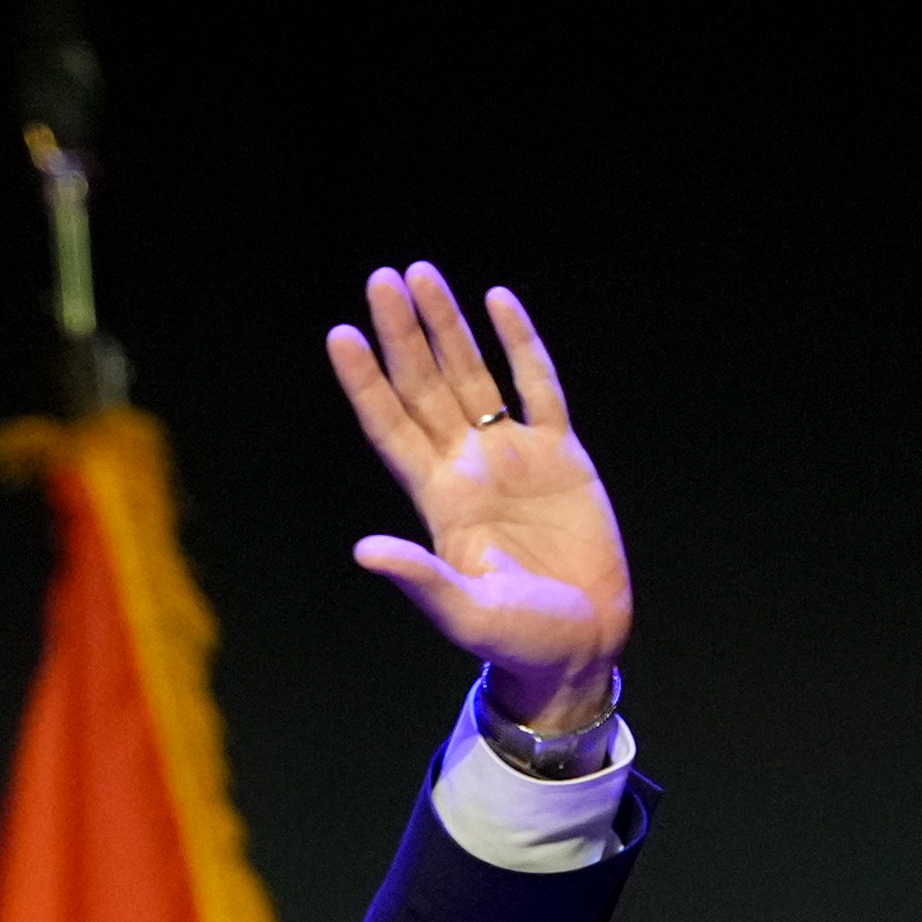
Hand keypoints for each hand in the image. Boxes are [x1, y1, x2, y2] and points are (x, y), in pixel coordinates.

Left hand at [324, 263, 634, 727]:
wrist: (580, 645)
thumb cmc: (517, 640)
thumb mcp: (464, 612)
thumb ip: (420, 577)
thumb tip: (365, 551)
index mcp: (436, 500)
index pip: (390, 426)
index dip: (366, 382)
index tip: (341, 334)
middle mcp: (466, 468)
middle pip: (425, 386)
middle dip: (403, 333)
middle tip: (382, 278)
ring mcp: (512, 457)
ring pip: (473, 375)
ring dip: (448, 328)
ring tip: (423, 275)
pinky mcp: (562, 456)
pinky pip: (540, 387)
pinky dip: (521, 345)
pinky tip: (499, 303)